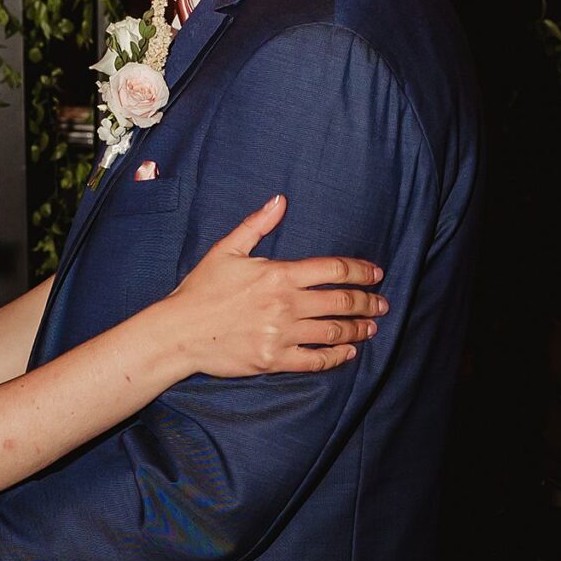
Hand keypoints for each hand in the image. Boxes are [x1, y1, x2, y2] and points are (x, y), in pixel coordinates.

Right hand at [168, 196, 387, 376]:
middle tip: (382, 304)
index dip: (361, 272)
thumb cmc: (200, 290)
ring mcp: (282, 334)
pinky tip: (348, 353)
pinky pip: (315, 360)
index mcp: (279, 275)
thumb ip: (257, 225)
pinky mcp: (274, 360)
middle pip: (341, 302)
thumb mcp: (226, 250)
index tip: (376, 275)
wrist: (179, 332)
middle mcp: (286, 305)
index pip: (333, 270)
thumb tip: (280, 200)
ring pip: (333, 332)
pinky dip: (336, 357)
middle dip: (367, 303)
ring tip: (371, 328)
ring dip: (357, 330)